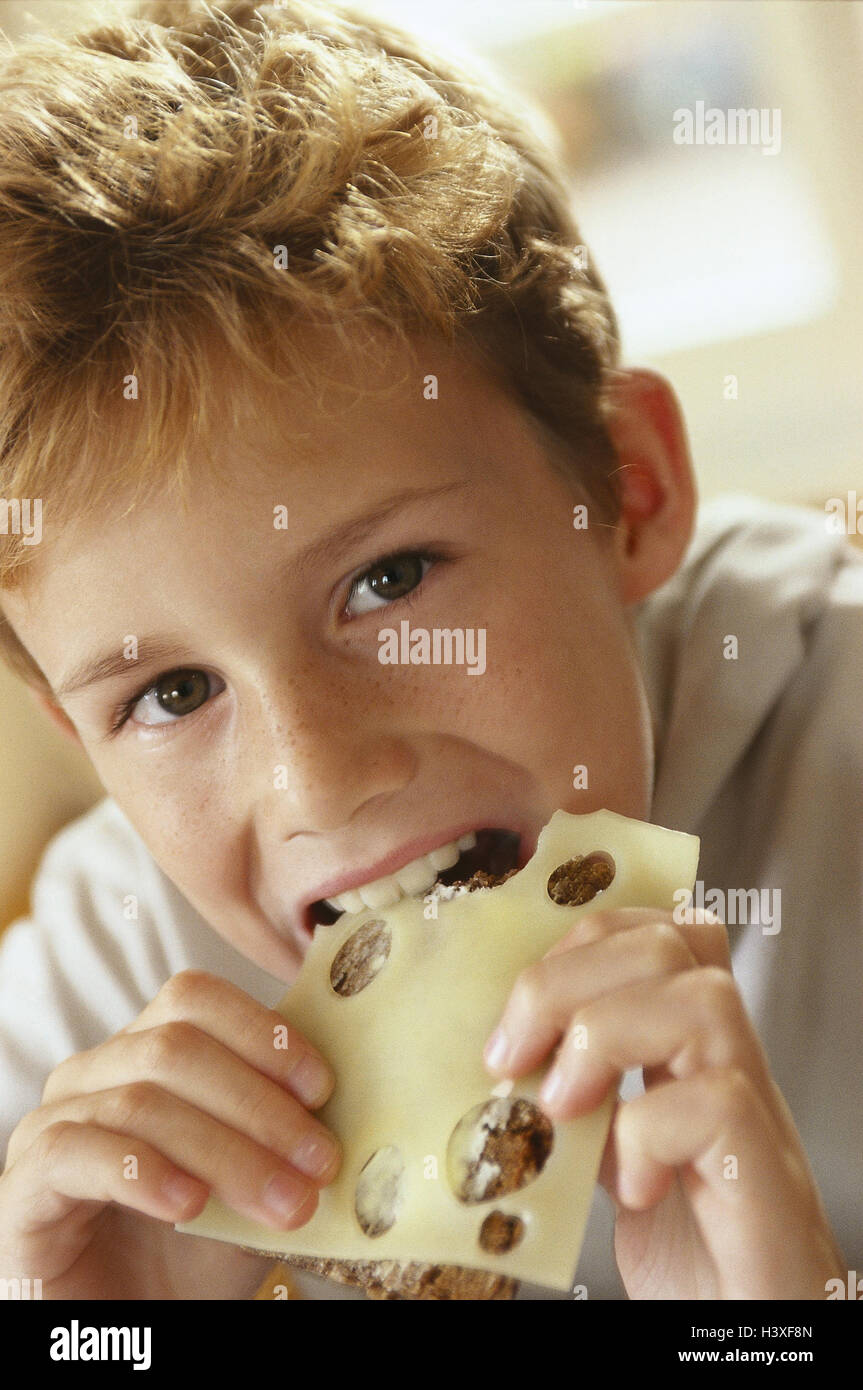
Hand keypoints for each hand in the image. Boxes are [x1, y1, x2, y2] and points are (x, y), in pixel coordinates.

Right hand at [0, 970, 340, 1299]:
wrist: (136, 1325)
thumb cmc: (197, 1250)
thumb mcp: (258, 1179)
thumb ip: (289, 1132)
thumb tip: (357, 1097)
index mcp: (146, 1051)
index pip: (195, 998)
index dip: (262, 1033)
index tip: (322, 1088)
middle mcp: (94, 1073)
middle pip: (175, 1044)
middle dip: (260, 1103)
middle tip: (319, 1162)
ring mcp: (52, 1123)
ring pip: (141, 1100)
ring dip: (227, 1150)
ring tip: (285, 1202)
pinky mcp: (25, 1183)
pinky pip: (77, 1152)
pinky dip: (144, 1173)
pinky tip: (191, 1205)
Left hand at [484, 908, 846, 1298]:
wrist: (744, 1334)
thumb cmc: (683, 1249)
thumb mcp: (608, 1149)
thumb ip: (574, 1095)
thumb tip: (492, 1057)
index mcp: (691, 1048)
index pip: (656, 930)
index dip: (580, 942)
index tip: (517, 1016)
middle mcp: (731, 1065)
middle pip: (668, 944)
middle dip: (564, 982)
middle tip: (513, 1061)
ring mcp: (757, 1116)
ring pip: (701, 999)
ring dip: (603, 1038)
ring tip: (562, 1109)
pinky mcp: (766, 1177)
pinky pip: (714, 1103)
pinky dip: (644, 1133)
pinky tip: (627, 1184)